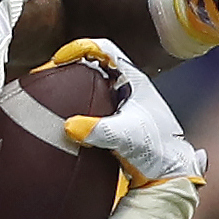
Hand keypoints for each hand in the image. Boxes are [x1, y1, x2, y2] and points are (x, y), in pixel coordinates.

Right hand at [53, 38, 206, 186]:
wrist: (168, 171)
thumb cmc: (157, 149)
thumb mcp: (126, 136)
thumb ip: (99, 130)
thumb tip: (69, 126)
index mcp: (134, 80)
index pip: (105, 49)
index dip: (80, 47)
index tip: (59, 60)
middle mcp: (127, 87)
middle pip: (94, 63)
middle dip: (70, 64)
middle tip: (49, 73)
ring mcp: (121, 103)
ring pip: (92, 83)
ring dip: (72, 83)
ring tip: (51, 90)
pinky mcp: (114, 120)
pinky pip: (90, 103)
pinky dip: (75, 104)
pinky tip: (63, 117)